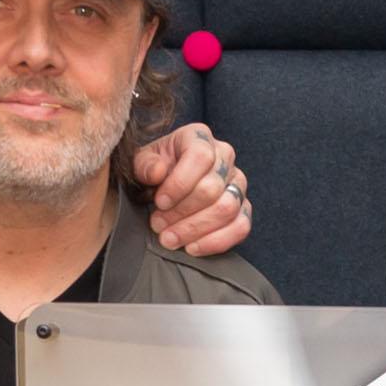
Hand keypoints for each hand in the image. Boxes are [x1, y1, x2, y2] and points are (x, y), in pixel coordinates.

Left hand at [141, 122, 250, 255]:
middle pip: (212, 188)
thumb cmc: (154, 172)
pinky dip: (216, 242)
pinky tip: (192, 247)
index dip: (180, 183)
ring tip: (170, 239)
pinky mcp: (243, 208)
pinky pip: (241, 227)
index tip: (160, 202)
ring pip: (227, 209)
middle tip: (158, 225)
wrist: (164, 186)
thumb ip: (145, 165)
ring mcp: (237, 183)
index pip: (200, 157)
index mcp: (199, 138)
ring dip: (195, 229)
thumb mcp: (141, 163)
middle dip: (182, 212)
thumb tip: (158, 172)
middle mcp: (225, 156)